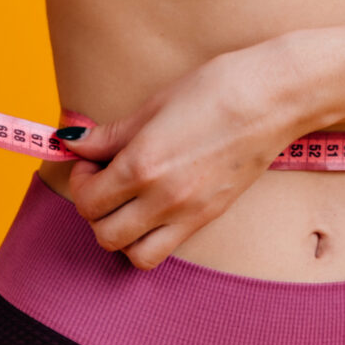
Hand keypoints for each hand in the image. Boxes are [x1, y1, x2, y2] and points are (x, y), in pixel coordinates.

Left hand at [59, 44, 305, 269]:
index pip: (88, 199)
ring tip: (127, 201)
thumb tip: (71, 143)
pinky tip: (152, 208)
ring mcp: (189, 213)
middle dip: (94, 210)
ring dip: (120, 233)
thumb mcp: (153, 106)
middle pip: (104, 233)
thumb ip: (110, 134)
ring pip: (133, 254)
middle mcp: (163, 198)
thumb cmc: (215, 90)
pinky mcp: (209, 217)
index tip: (91, 162)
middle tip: (105, 180)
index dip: (80, 181)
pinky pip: (165, 249)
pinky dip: (148, 239)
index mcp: (143, 164)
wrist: (273, 99)